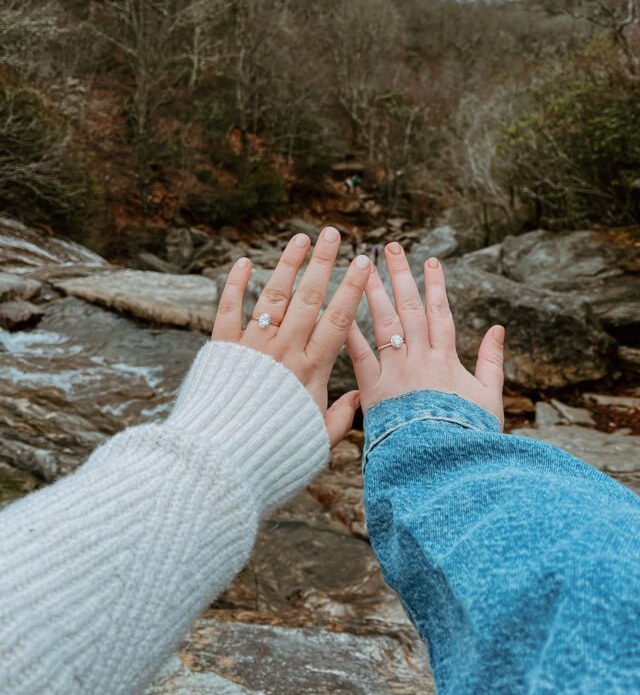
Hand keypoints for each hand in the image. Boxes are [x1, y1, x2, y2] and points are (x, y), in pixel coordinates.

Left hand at [210, 227, 369, 445]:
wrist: (220, 462)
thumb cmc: (273, 454)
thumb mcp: (317, 440)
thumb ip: (340, 416)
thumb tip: (361, 398)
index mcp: (311, 369)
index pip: (338, 319)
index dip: (352, 288)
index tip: (363, 262)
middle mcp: (283, 351)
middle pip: (308, 297)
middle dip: (323, 262)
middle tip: (333, 232)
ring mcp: (252, 347)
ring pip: (273, 296)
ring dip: (287, 264)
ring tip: (300, 238)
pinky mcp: (222, 350)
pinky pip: (228, 311)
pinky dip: (234, 285)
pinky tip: (242, 262)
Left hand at [346, 242, 504, 429]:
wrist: (439, 469)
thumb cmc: (467, 438)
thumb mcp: (489, 398)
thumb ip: (493, 362)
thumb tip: (499, 328)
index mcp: (447, 360)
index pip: (439, 313)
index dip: (436, 285)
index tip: (431, 261)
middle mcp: (419, 359)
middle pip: (409, 308)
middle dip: (402, 276)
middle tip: (392, 247)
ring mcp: (395, 372)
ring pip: (383, 324)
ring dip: (373, 293)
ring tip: (363, 266)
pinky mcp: (373, 390)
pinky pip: (359, 356)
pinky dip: (350, 333)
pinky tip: (339, 310)